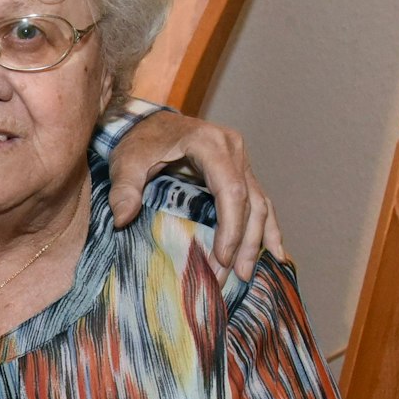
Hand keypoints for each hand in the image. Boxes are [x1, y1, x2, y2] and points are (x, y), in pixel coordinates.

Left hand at [106, 110, 285, 279]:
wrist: (147, 123)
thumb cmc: (139, 142)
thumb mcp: (126, 162)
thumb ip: (124, 189)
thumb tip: (122, 219)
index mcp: (209, 143)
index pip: (231, 190)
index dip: (230, 227)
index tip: (221, 259)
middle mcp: (232, 148)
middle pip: (250, 201)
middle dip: (244, 242)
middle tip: (235, 276)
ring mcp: (240, 159)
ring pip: (260, 203)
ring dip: (256, 240)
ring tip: (246, 273)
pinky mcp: (240, 170)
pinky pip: (259, 200)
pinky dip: (267, 227)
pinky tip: (275, 252)